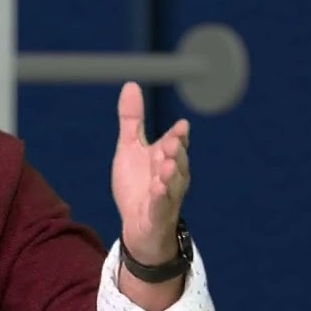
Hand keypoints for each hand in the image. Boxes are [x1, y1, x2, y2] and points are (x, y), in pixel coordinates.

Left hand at [111, 82, 189, 261]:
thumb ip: (132, 120)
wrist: (136, 226)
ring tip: (167, 164)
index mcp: (166, 157)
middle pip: (178, 161)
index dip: (179, 136)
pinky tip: (158, 189)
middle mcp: (171, 175)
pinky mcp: (157, 215)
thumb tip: (131, 84)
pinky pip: (161, 206)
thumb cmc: (137, 185)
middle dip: (177, 151)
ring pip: (173, 184)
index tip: (181, 126)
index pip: (176, 143)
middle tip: (173, 141)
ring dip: (171, 174)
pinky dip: (161, 198)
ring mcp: (166, 196)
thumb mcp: (130, 149)